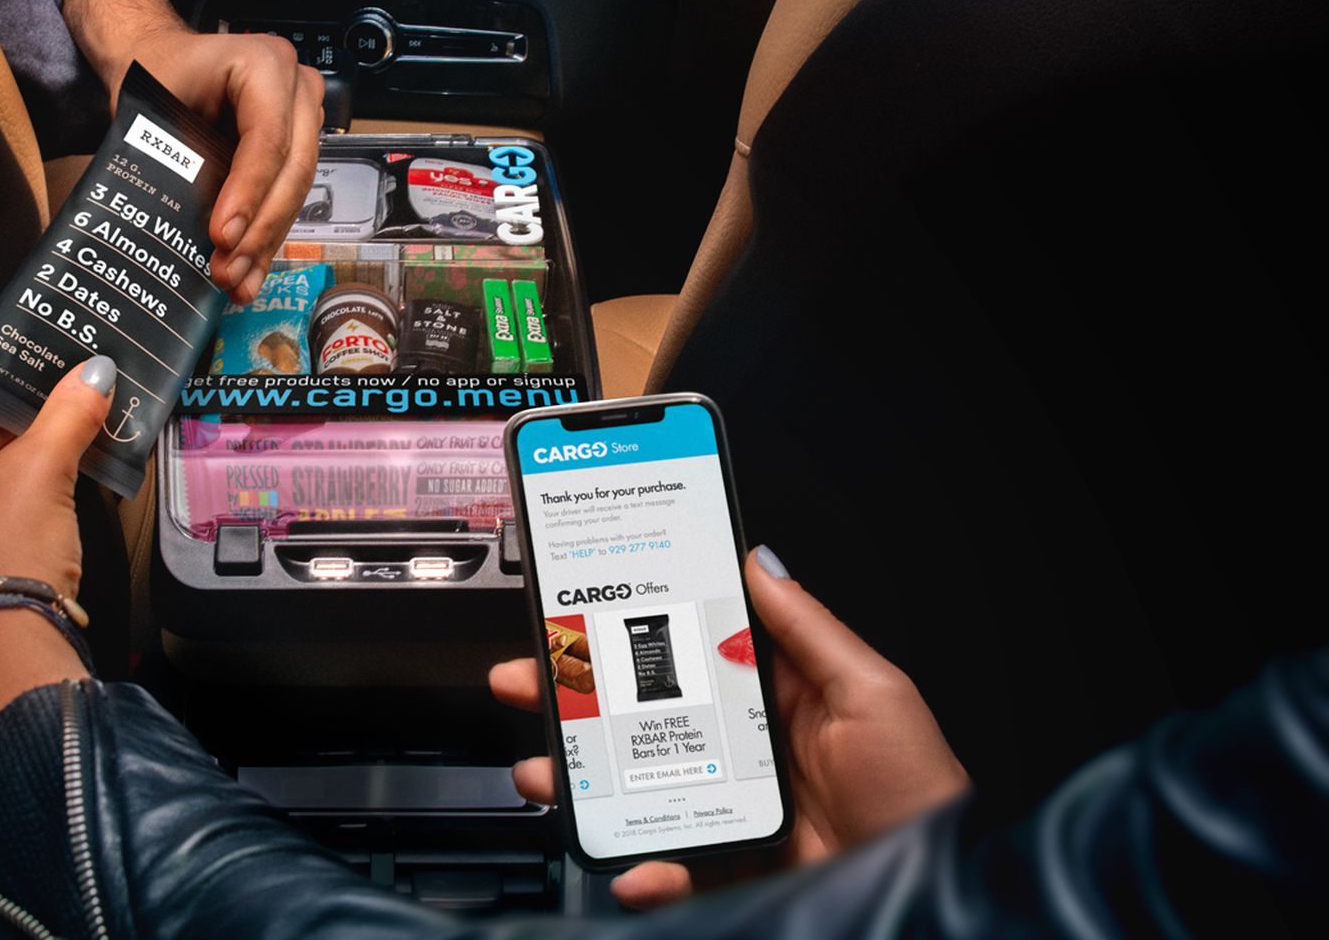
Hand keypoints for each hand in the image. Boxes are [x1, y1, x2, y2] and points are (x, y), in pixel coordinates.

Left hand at [0, 357, 116, 748]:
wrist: (7, 662)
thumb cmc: (1, 555)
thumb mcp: (39, 473)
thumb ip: (66, 414)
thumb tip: (96, 370)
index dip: (1, 378)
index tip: (44, 361)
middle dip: (18, 421)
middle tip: (68, 393)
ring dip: (24, 458)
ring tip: (76, 427)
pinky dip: (16, 496)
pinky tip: (63, 476)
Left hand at [64, 0, 323, 303]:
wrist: (165, 61)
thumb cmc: (157, 76)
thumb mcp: (158, 106)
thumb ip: (181, 159)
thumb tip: (189, 234)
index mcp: (265, 63)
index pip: (268, 138)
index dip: (249, 193)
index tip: (222, 237)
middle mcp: (297, 88)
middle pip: (292, 169)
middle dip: (260, 229)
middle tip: (228, 270)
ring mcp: (305, 118)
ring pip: (295, 191)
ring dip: (265, 242)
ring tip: (237, 283)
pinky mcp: (299, 148)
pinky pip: (288, 197)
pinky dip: (266, 237)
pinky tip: (251, 274)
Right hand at [490, 547, 968, 909]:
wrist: (936, 900)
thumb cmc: (921, 794)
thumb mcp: (873, 692)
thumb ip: (808, 629)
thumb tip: (758, 560)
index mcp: (774, 696)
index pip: (685, 648)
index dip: (628, 627)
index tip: (575, 608)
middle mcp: (742, 749)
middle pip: (640, 715)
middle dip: (573, 697)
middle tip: (524, 680)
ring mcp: (728, 809)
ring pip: (634, 785)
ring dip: (580, 779)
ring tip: (547, 771)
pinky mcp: (726, 867)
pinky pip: (667, 866)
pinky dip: (641, 869)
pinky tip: (633, 867)